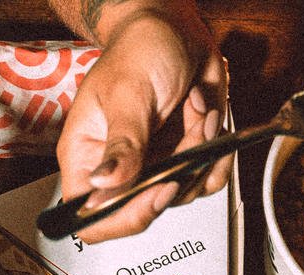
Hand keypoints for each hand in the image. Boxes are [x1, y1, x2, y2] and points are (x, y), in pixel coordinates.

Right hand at [56, 2, 227, 243]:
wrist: (176, 29)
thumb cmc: (140, 50)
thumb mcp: (128, 94)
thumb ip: (122, 144)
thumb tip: (104, 184)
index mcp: (87, 156)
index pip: (91, 216)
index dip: (123, 216)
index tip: (157, 189)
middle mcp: (118, 169)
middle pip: (143, 210)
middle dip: (176, 172)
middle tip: (190, 132)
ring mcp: (152, 166)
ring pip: (183, 193)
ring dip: (200, 152)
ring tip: (197, 110)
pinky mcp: (182, 160)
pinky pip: (207, 179)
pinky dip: (217, 149)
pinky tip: (207, 115)